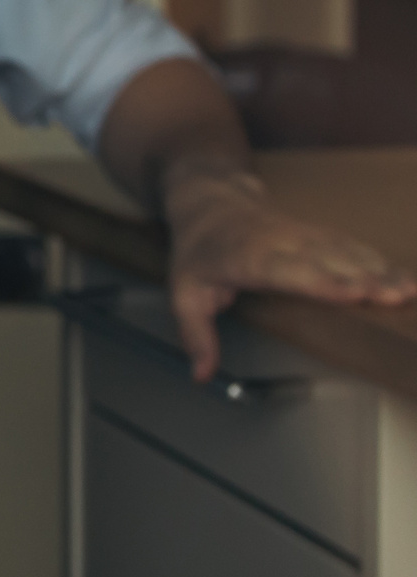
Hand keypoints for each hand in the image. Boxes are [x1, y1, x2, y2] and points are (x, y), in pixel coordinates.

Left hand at [164, 168, 416, 379]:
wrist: (210, 202)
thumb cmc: (199, 251)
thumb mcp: (184, 293)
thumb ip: (195, 334)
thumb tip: (201, 374)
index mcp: (246, 258)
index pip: (287, 269)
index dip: (321, 280)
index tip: (351, 293)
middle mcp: (280, 243)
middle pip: (327, 260)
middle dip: (364, 278)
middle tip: (398, 297)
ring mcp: (302, 235)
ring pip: (346, 251)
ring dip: (381, 269)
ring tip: (411, 290)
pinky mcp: (318, 234)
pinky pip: (352, 246)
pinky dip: (381, 261)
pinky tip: (405, 276)